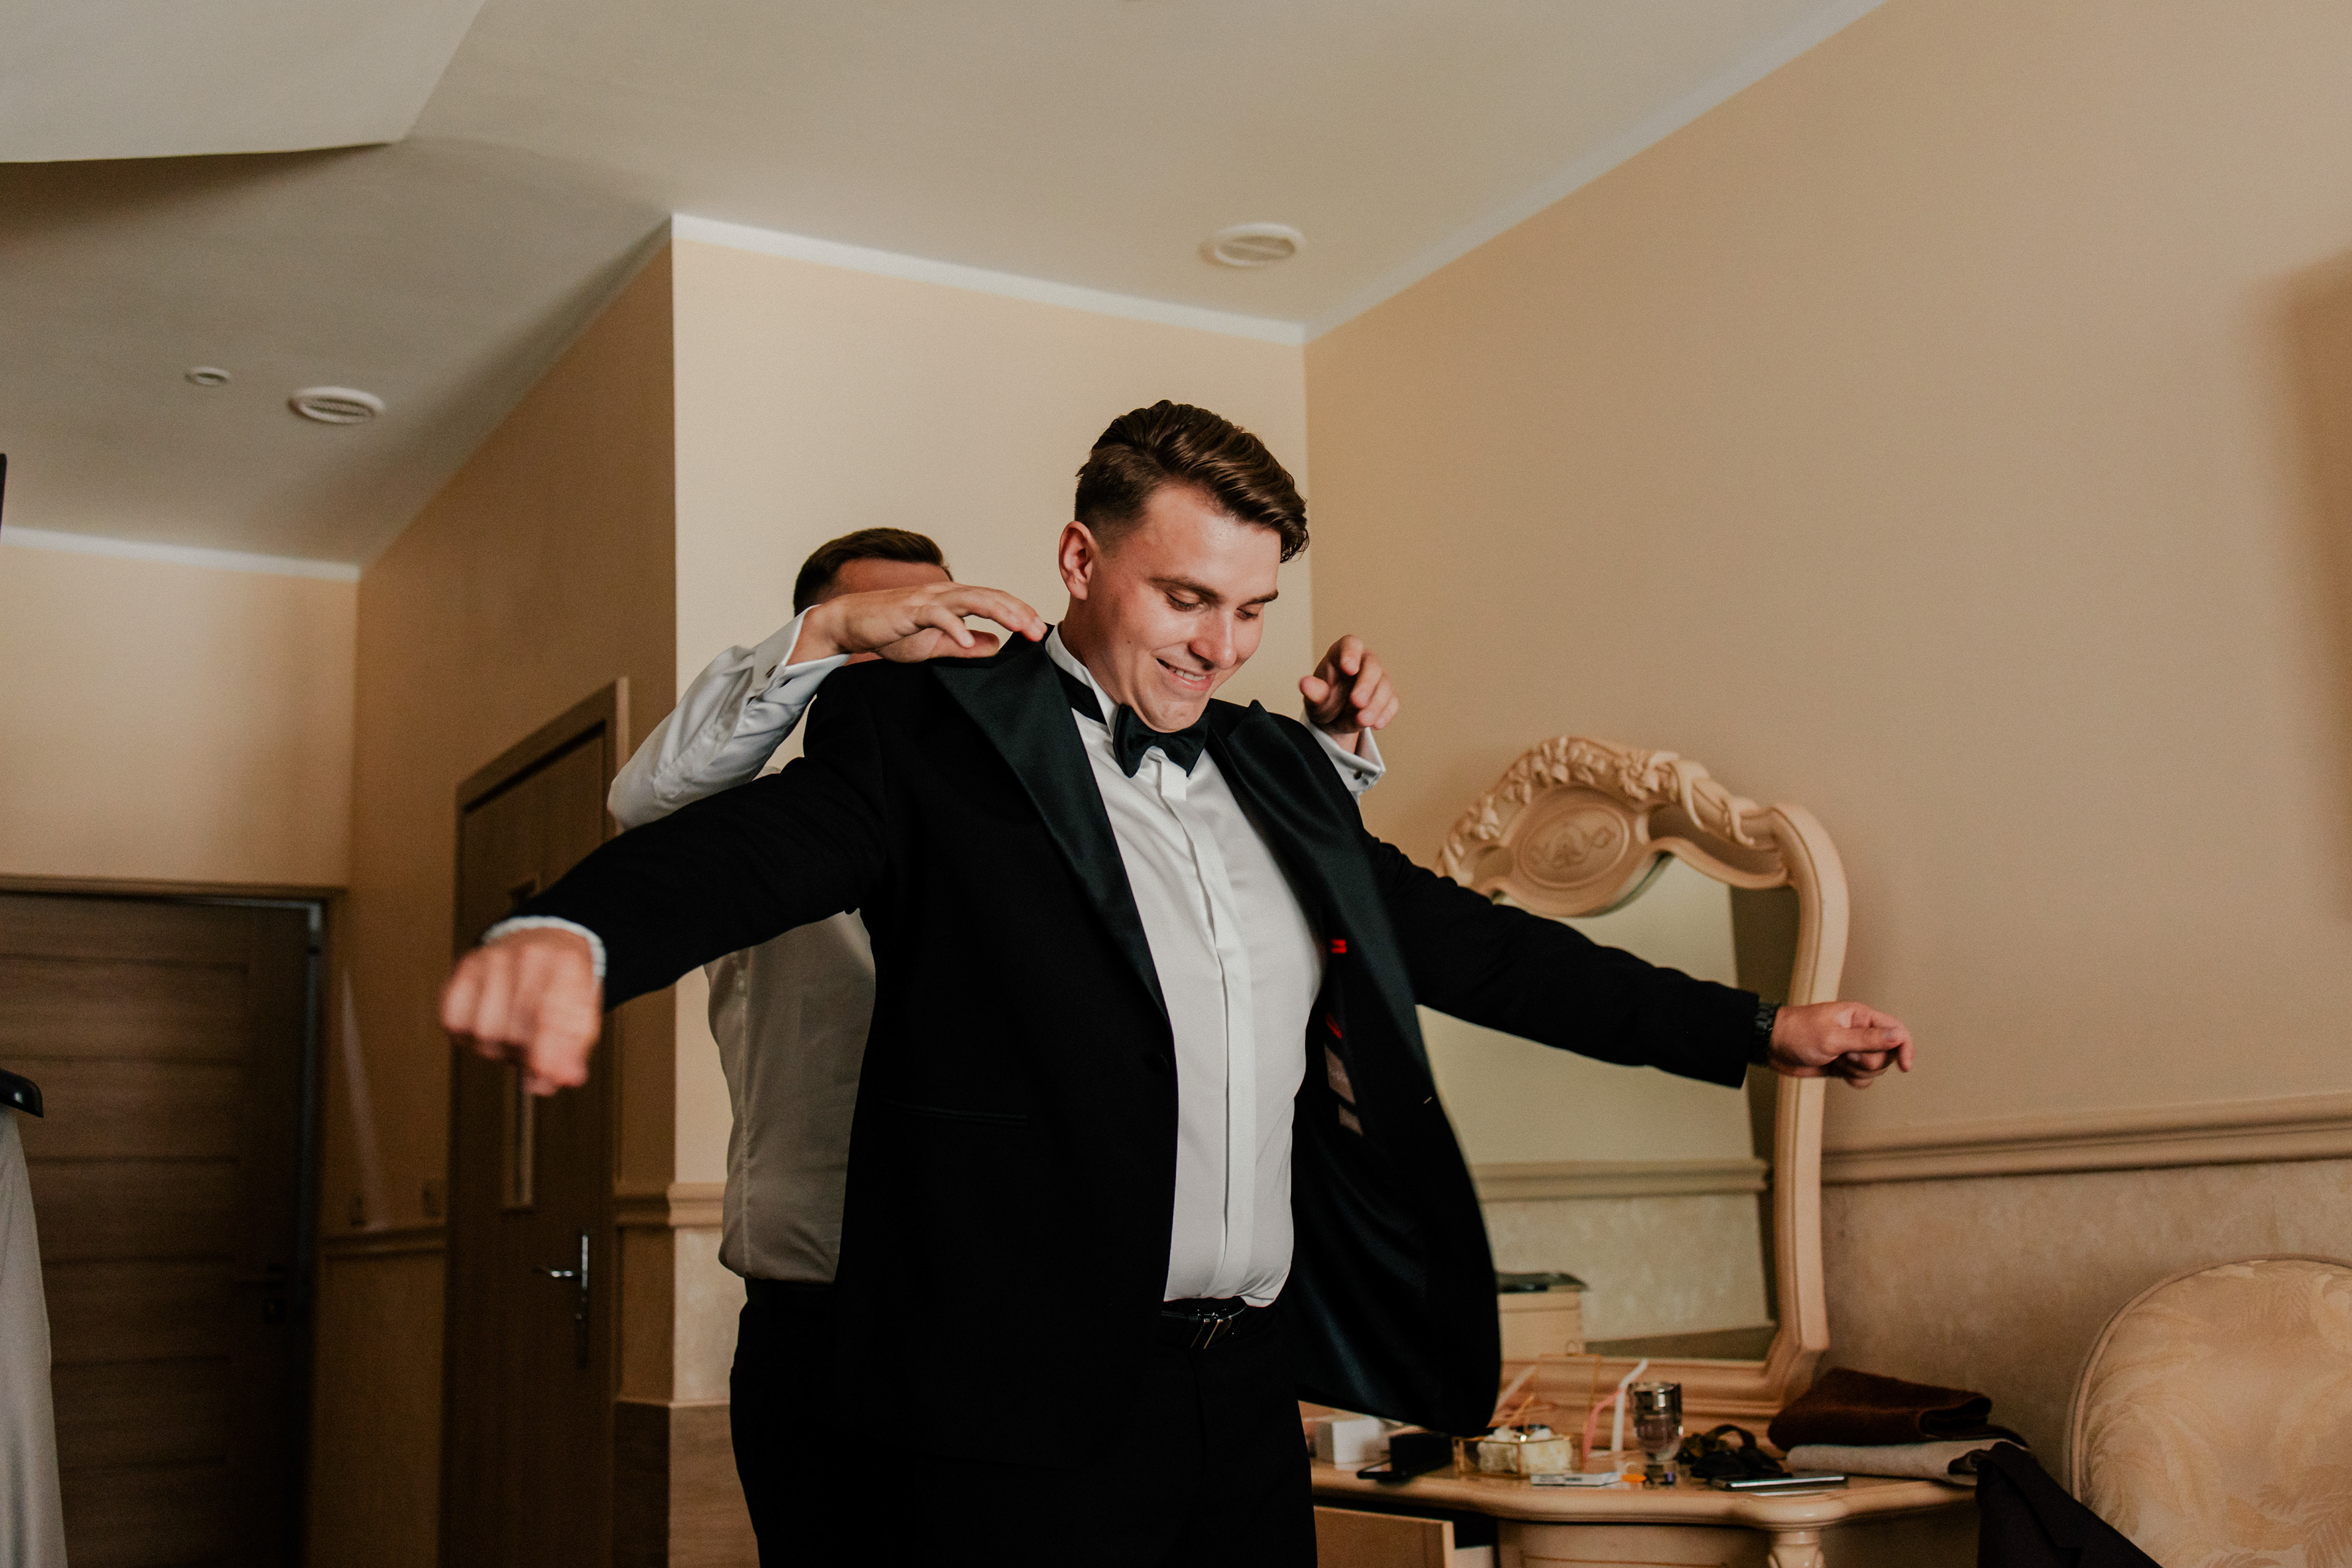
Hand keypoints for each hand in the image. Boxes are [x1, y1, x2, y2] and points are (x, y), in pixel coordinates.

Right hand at [439, 928, 604, 1096]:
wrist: (544, 938)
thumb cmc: (564, 979)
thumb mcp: (583, 1013)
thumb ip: (575, 1050)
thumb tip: (563, 1079)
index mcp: (566, 963)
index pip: (549, 1016)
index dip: (545, 1056)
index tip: (544, 1079)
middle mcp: (525, 956)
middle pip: (513, 1031)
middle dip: (524, 1054)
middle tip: (534, 1048)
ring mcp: (490, 959)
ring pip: (482, 1032)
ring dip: (497, 1047)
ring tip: (513, 1033)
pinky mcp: (464, 968)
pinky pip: (453, 1021)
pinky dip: (468, 1034)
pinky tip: (488, 1023)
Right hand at [790, 582, 1046, 665]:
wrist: (850, 623)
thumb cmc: (890, 631)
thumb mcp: (934, 644)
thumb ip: (964, 644)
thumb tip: (995, 645)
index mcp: (953, 601)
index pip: (994, 602)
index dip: (1018, 613)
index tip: (1037, 631)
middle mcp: (945, 594)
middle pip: (990, 596)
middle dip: (1018, 612)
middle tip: (1038, 630)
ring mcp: (928, 599)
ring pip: (971, 599)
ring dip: (998, 612)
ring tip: (1019, 628)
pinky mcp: (910, 610)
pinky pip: (937, 616)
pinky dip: (955, 628)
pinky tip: (969, 643)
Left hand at [1299, 635, 1399, 753]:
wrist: (1336, 719)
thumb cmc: (1324, 700)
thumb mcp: (1315, 698)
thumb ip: (1313, 691)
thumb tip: (1304, 683)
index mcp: (1342, 654)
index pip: (1350, 644)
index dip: (1351, 653)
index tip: (1348, 668)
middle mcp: (1363, 662)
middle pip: (1372, 665)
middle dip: (1366, 684)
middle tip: (1356, 702)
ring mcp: (1379, 678)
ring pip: (1385, 685)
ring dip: (1375, 704)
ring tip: (1362, 721)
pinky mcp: (1389, 696)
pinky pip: (1392, 702)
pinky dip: (1385, 713)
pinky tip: (1376, 724)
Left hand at [1767, 1001, 1914, 1087]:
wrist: (1772, 1046)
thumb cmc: (1798, 1034)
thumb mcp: (1833, 1037)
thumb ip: (1867, 1039)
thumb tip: (1898, 1036)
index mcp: (1861, 1017)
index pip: (1897, 1030)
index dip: (1905, 1048)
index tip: (1904, 1067)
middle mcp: (1861, 1032)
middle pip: (1886, 1054)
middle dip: (1867, 1061)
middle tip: (1844, 1054)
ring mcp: (1852, 1049)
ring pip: (1875, 1069)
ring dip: (1857, 1070)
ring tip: (1835, 1060)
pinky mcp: (1844, 1063)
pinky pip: (1863, 1078)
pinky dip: (1854, 1079)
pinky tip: (1839, 1072)